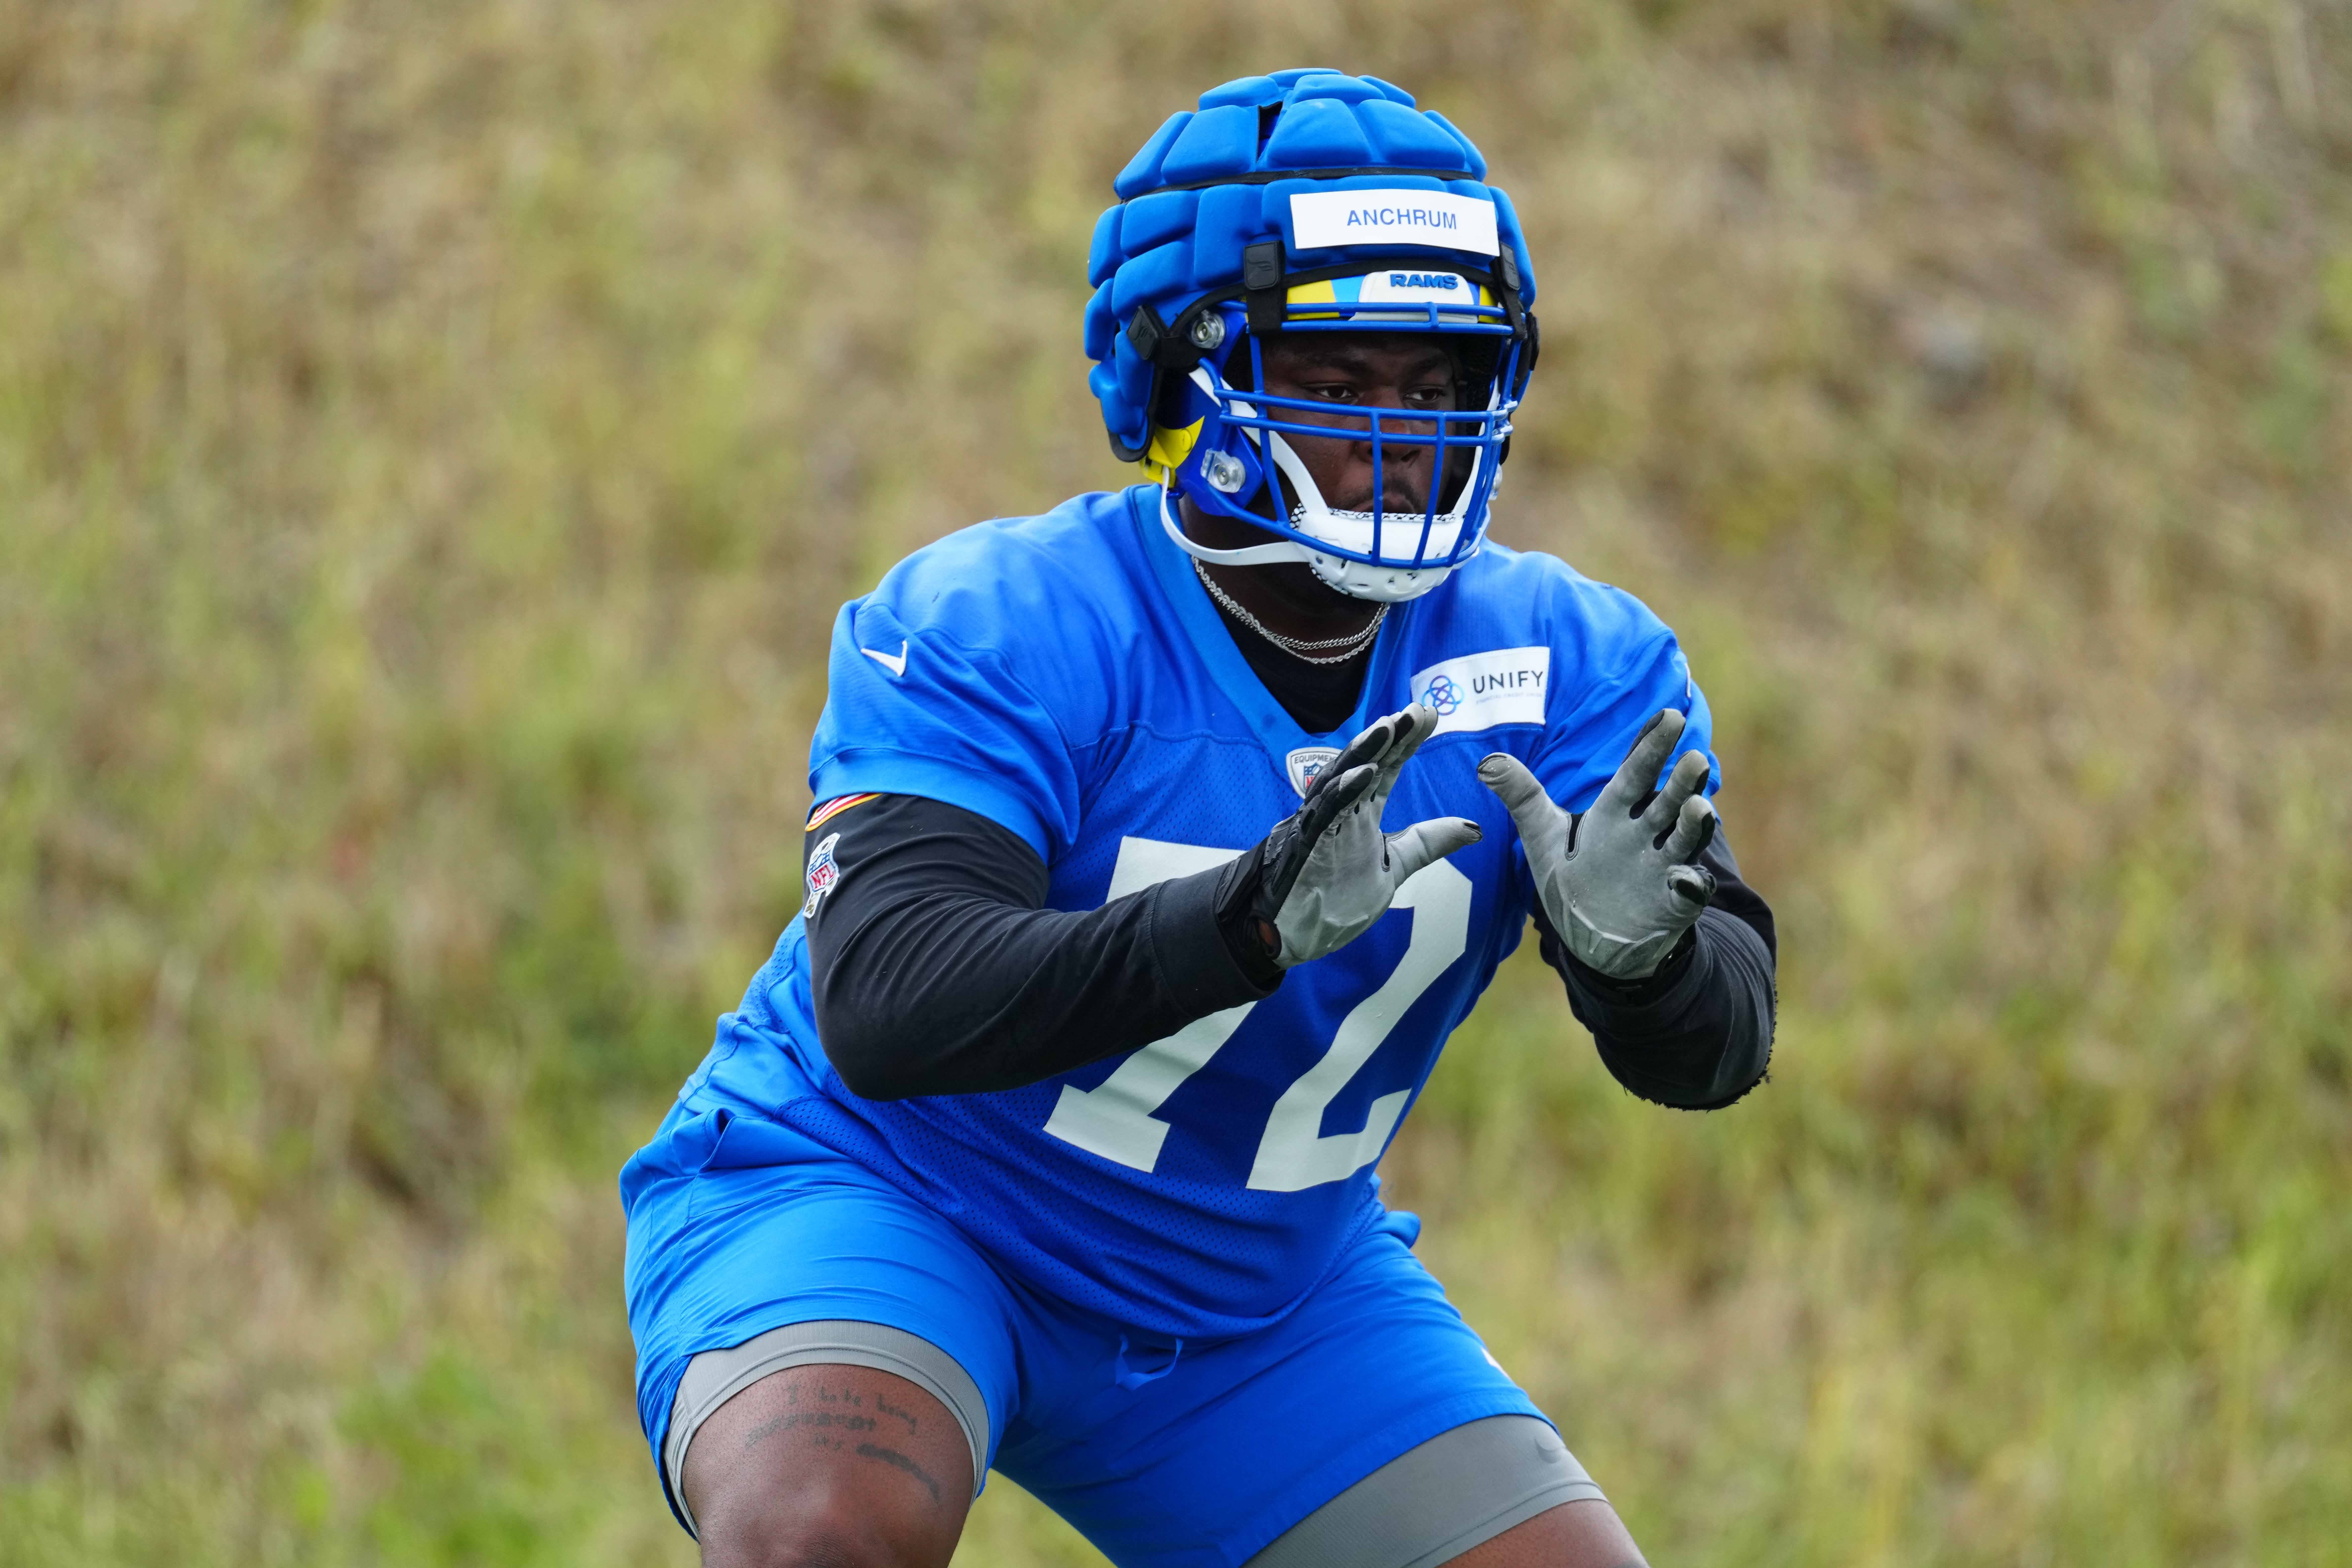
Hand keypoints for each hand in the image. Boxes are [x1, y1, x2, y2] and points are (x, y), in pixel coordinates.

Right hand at [1226, 704, 1481, 967]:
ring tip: (1390, 726)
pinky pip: (1325, 814)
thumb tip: (1475, 829)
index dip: (1407, 742)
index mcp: (1360, 814)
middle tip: (1417, 709)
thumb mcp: (1394, 869)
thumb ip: (1427, 844)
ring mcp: (1321, 826)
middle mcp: (1341, 812)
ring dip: (1365, 752)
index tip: (1430, 715)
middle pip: (1366, 764)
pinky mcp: (1306, 845)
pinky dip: (1344, 792)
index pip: (1386, 769)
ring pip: (1341, 779)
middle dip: (1391, 735)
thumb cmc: (1333, 900)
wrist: (1287, 935)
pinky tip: (1365, 772)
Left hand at [1479, 708, 1717, 979]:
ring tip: (1699, 807)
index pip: (1635, 773)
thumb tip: (1486, 761)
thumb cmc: (1571, 879)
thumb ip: (1521, 797)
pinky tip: (1685, 879)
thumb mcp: (1542, 836)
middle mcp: (1646, 835)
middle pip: (1667, 801)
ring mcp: (1663, 868)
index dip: (1650, 746)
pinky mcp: (1674, 902)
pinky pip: (1687, 892)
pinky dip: (1689, 885)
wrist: (1590, 937)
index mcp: (1616, 813)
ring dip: (1694, 825)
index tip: (1669, 715)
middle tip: (1694, 757)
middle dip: (1682, 780)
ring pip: (1684, 840)